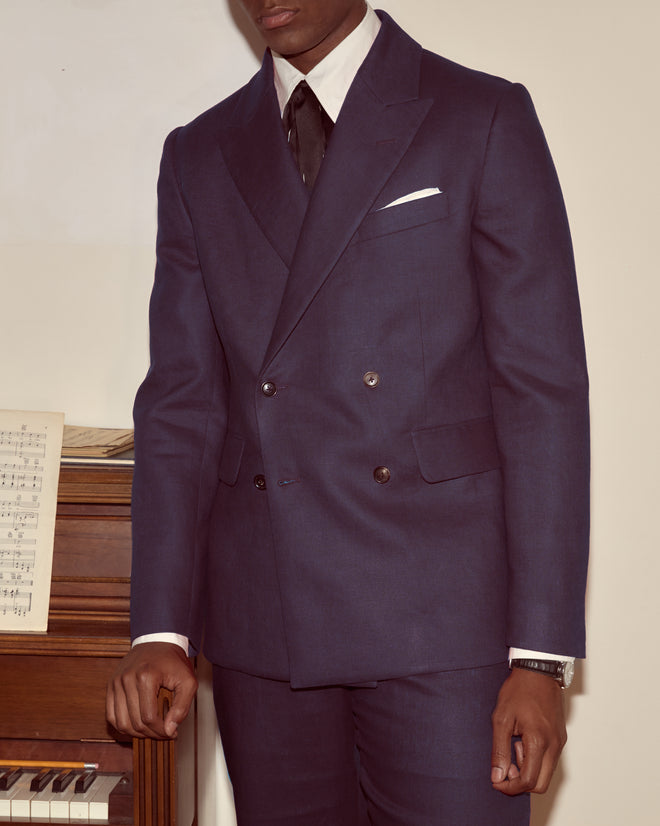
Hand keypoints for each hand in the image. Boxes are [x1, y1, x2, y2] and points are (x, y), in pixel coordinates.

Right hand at [106, 642, 197, 739]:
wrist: (157, 641)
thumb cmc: (173, 661)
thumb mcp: (188, 681)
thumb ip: (182, 706)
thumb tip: (170, 730)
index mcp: (146, 676)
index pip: (149, 717)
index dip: (161, 731)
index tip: (172, 733)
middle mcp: (127, 679)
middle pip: (135, 722)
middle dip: (151, 734)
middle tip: (164, 733)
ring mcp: (116, 682)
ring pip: (121, 723)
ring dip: (137, 733)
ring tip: (152, 730)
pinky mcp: (111, 685)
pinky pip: (111, 715)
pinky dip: (123, 725)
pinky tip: (137, 725)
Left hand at [490, 667, 566, 794]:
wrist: (538, 672)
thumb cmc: (519, 691)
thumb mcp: (501, 719)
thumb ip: (499, 750)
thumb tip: (497, 776)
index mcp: (539, 742)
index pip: (529, 781)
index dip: (510, 787)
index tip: (496, 781)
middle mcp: (554, 746)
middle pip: (540, 784)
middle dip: (520, 782)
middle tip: (505, 765)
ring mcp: (559, 742)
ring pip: (546, 773)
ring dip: (528, 769)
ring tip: (514, 746)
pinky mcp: (560, 738)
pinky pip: (549, 760)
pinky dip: (535, 760)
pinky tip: (523, 741)